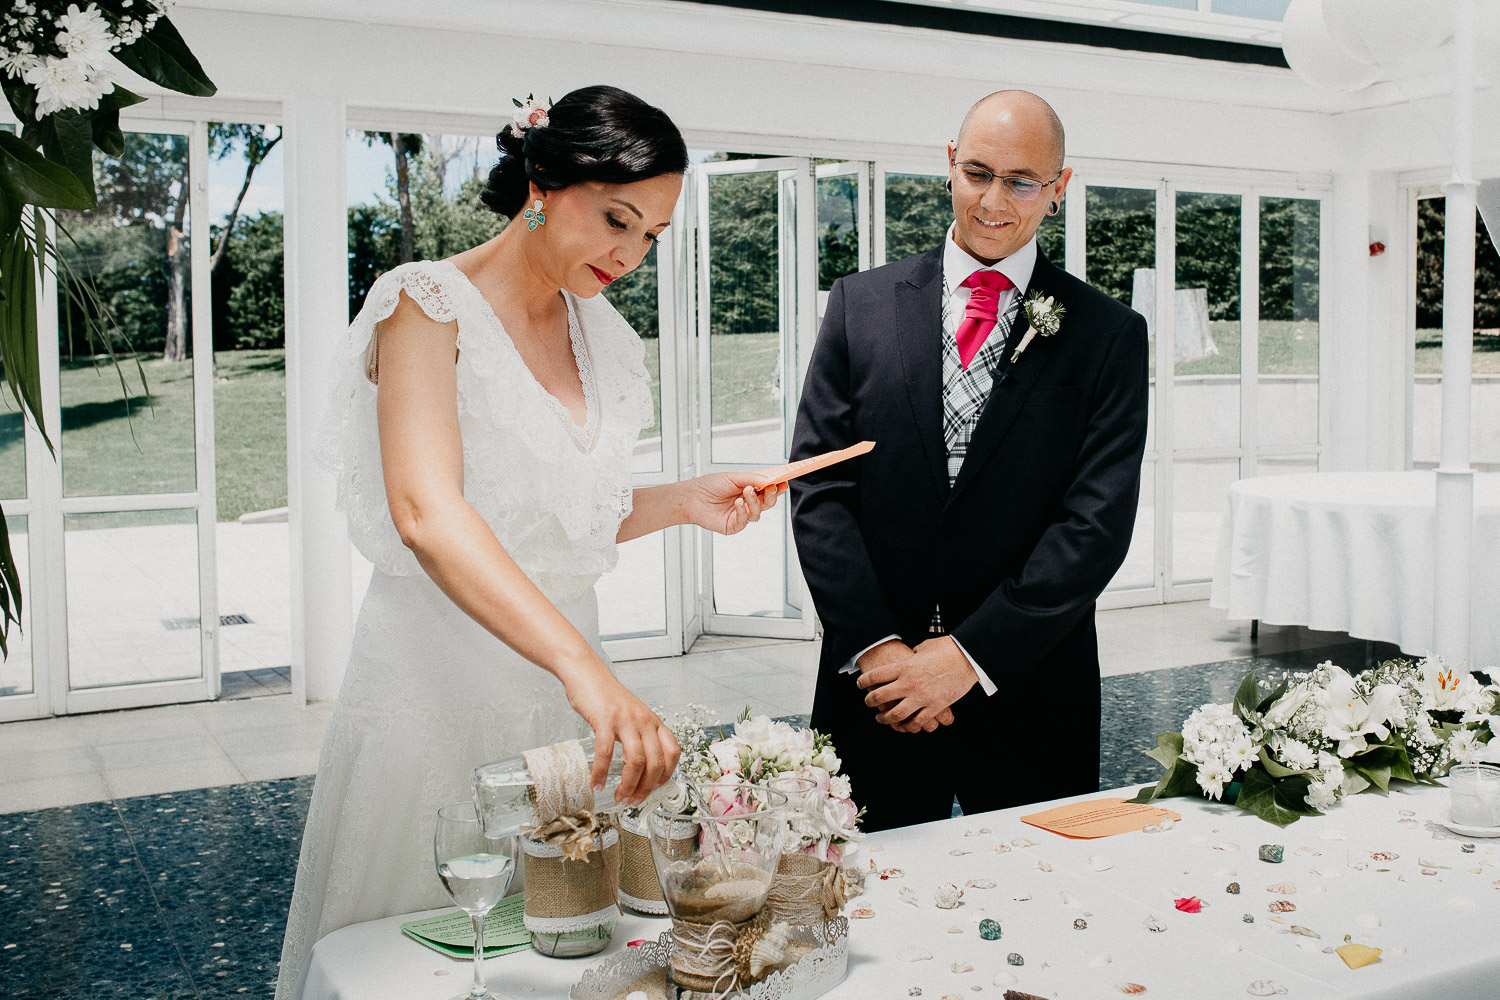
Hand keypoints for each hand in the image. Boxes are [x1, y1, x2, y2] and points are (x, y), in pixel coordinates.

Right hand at [565, 671, 679, 805]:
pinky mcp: (604, 719)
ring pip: (635, 762)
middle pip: (656, 763)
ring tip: (619, 797)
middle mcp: (644, 721)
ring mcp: (625, 720)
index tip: (653, 790)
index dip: (666, 776)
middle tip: (633, 801)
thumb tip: (642, 768)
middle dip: (646, 788)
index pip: (673, 752)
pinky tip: (596, 783)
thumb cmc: (608, 698)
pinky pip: (606, 752)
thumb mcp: (634, 715)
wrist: (587, 674)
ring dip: (628, 785)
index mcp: (654, 721)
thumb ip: (640, 735)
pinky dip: (601, 772)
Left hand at [684, 473, 785, 534]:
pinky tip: (738, 503)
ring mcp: (741, 515)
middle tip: (771, 488)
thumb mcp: (733, 477)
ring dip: (754, 501)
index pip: (768, 490)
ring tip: (747, 491)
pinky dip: (743, 511)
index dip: (777, 488)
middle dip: (771, 496)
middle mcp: (747, 503)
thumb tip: (769, 481)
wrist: (691, 497)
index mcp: (749, 490)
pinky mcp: (734, 526)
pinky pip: (745, 521)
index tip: (784, 483)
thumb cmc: (710, 485)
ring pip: (758, 512)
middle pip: (767, 503)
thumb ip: (752, 479)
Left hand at [857, 636, 972, 732]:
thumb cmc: (947, 649)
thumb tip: (908, 656)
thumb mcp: (923, 647)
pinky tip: (904, 725)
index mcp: (904, 666)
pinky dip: (908, 726)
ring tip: (881, 718)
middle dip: (870, 701)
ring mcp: (921, 696)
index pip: (875, 676)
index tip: (860, 684)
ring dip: (885, 718)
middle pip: (880, 697)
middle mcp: (909, 683)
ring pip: (896, 714)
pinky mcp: (934, 706)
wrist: (967, 657)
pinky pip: (917, 722)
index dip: (864, 681)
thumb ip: (912, 655)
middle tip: (868, 702)